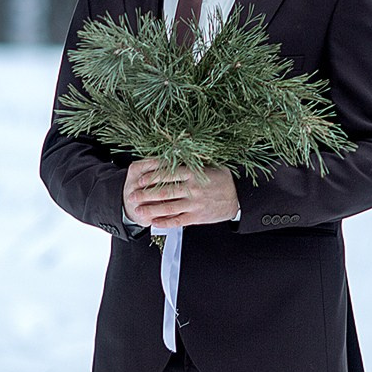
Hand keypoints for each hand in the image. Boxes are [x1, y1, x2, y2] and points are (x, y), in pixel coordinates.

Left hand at [123, 158, 238, 228]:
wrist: (239, 197)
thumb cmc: (224, 179)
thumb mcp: (211, 164)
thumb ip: (194, 160)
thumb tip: (178, 149)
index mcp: (194, 173)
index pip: (167, 174)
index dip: (151, 177)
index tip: (139, 179)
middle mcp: (192, 188)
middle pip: (164, 191)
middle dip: (146, 194)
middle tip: (132, 196)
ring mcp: (194, 204)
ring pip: (168, 207)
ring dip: (151, 209)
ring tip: (138, 211)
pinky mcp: (197, 217)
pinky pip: (178, 220)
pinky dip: (165, 222)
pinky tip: (154, 222)